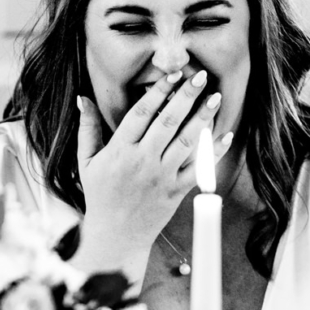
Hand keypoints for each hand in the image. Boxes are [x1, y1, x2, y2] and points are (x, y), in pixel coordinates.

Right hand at [73, 70, 232, 281]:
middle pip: (167, 123)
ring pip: (186, 142)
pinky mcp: (176, 192)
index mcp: (119, 151)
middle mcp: (142, 161)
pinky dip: (214, 152)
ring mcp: (161, 177)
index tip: (173, 74)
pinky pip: (199, 169)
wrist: (115, 235)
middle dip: (185, 97)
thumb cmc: (99, 195)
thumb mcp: (86, 161)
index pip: (141, 114)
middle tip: (201, 76)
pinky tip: (226, 134)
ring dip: (203, 118)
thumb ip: (87, 129)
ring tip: (216, 97)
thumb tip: (83, 98)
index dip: (158, 92)